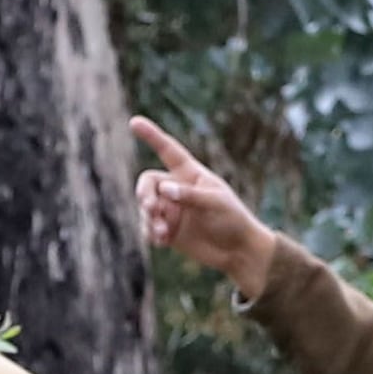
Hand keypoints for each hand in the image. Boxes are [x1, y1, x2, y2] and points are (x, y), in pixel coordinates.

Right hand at [129, 118, 280, 292]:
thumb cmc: (233, 220)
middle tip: (150, 207)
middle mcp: (177, 189)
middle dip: (144, 193)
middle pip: (147, 182)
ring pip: (145, 207)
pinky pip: (147, 228)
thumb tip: (163, 191)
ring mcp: (171, 210)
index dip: (151, 136)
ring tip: (162, 232)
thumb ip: (190, 195)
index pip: (167, 150)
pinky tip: (162, 241)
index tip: (134, 122)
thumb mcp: (216, 203)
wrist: (238, 251)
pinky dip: (150, 233)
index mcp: (190, 174)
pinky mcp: (167, 231)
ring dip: (149, 218)